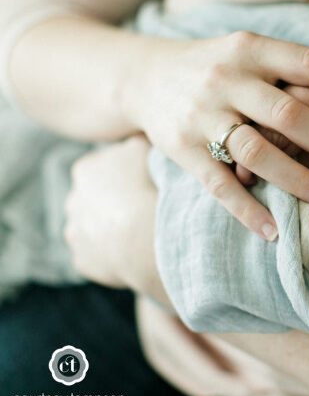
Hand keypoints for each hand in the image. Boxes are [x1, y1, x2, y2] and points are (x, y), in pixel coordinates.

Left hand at [64, 136, 161, 296]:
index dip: (127, 177)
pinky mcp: (83, 261)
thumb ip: (138, 140)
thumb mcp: (147, 148)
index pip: (105, 170)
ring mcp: (76, 233)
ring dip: (113, 231)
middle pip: (96, 200)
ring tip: (142, 233)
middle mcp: (73, 200)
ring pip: (95, 230)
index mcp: (86, 170)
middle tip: (145, 208)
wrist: (145, 235)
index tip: (146, 184)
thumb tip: (138, 134)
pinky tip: (135, 251)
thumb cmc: (149, 187)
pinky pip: (100, 257)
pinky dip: (115, 255)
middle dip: (115, 205)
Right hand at [121, 32, 308, 239]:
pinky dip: (248, 210)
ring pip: (257, 152)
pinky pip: (219, 185)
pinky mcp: (182, 149)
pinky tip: (275, 230)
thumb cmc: (217, 65)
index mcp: (252, 49)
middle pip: (287, 113)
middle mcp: (226, 79)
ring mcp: (202, 115)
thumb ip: (306, 61)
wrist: (144, 77)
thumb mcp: (256, 51)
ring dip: (299, 180)